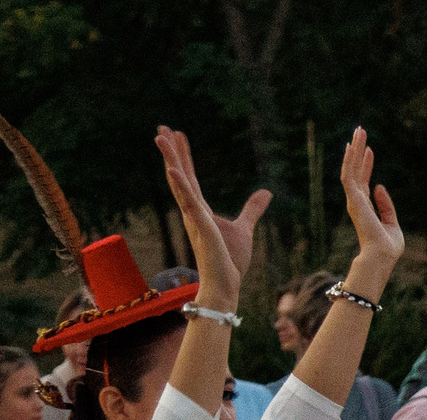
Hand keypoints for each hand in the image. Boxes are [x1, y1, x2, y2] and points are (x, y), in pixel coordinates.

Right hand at [155, 126, 267, 312]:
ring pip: (179, 182)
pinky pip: (188, 202)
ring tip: (160, 137)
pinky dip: (180, 185)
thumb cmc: (230, 261)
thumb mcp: (245, 228)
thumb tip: (266, 193)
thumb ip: (252, 209)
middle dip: (172, 151)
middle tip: (161, 128)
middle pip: (180, 174)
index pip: (190, 177)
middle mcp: (192, 210)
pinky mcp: (200, 226)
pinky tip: (172, 169)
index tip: (178, 135)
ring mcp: (194, 217)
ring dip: (170, 159)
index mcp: (200, 210)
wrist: (226, 284)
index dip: (185, 156)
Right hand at [336, 125, 404, 287]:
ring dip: (354, 149)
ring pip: (351, 168)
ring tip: (358, 131)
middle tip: (360, 131)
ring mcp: (354, 200)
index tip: (369, 149)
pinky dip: (350, 160)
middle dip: (357, 150)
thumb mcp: (392, 223)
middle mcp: (357, 201)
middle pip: (356, 170)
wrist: (381, 257)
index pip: (364, 181)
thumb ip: (386, 205)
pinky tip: (352, 146)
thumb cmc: (388, 247)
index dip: (366, 164)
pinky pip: (349, 175)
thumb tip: (379, 186)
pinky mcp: (354, 199)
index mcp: (366, 207)